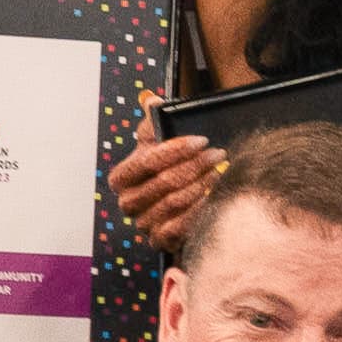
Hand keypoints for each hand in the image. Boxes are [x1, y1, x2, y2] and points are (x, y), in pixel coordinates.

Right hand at [111, 109, 218, 249]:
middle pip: (163, 182)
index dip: (174, 150)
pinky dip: (201, 208)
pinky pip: (181, 225)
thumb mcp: (157, 143)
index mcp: (121, 178)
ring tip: (221, 170)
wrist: (176, 205)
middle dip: (195, 165)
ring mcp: (144, 224)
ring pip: (174, 202)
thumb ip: (153, 121)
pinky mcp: (160, 240)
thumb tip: (152, 100)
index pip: (145, 162)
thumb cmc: (166, 168)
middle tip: (218, 153)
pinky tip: (216, 195)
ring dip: (202, 184)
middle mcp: (128, 203)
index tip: (201, 140)